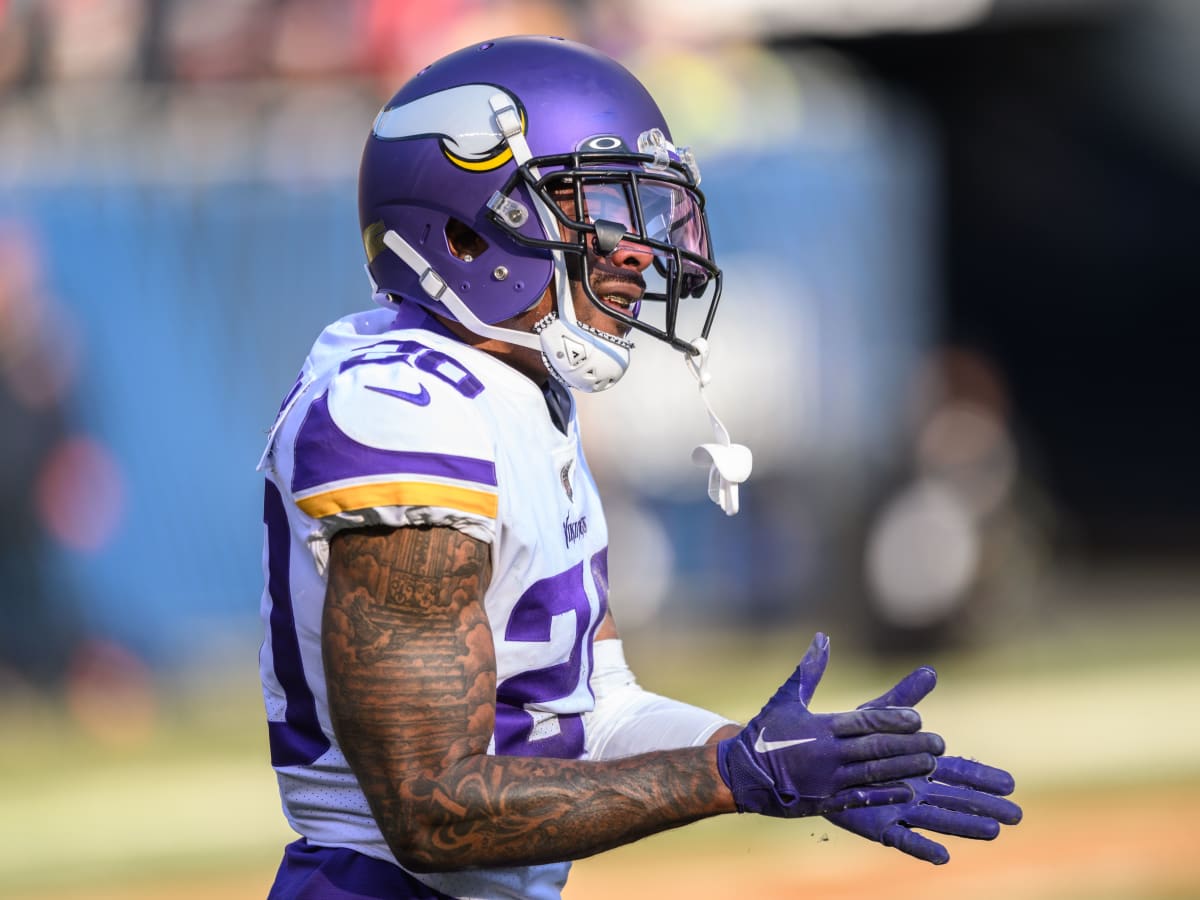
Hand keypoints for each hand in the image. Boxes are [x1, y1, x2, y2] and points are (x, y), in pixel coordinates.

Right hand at [716, 633, 943, 817]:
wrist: (740, 774)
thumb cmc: (764, 733)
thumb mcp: (785, 698)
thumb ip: (809, 670)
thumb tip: (823, 637)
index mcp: (820, 728)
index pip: (863, 722)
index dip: (892, 721)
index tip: (918, 719)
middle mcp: (826, 755)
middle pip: (876, 749)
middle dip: (910, 746)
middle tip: (939, 744)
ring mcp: (827, 781)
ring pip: (873, 774)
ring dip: (905, 769)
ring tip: (931, 764)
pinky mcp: (824, 802)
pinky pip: (859, 798)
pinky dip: (884, 795)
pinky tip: (907, 792)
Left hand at [825, 667, 1022, 862]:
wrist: (816, 762)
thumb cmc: (853, 739)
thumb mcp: (879, 714)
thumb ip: (904, 697)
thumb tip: (930, 670)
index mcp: (920, 765)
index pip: (959, 772)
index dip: (983, 778)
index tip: (1010, 783)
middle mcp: (916, 791)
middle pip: (957, 799)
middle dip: (985, 805)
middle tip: (1017, 815)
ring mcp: (901, 810)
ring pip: (939, 819)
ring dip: (965, 825)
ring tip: (993, 831)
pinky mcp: (880, 827)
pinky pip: (904, 840)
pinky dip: (923, 848)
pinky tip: (943, 856)